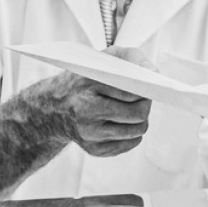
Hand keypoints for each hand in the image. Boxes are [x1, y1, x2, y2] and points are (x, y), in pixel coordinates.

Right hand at [24, 46, 155, 157]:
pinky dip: (133, 133)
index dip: (146, 88)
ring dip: (142, 119)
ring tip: (134, 109)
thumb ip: (132, 57)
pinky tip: (123, 122)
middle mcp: (86, 112)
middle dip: (146, 104)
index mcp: (88, 85)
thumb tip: (154, 72)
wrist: (53, 106)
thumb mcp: (105, 58)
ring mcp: (89, 134)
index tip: (149, 85)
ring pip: (137, 131)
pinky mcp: (93, 149)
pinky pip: (130, 144)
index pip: (131, 92)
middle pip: (138, 114)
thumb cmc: (87, 79)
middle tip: (142, 97)